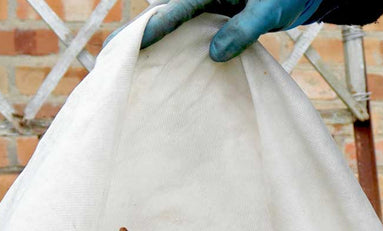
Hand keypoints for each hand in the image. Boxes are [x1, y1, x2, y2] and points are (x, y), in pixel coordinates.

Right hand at [141, 0, 321, 61]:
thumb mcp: (268, 10)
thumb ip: (243, 29)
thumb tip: (214, 54)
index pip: (176, 9)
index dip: (153, 27)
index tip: (130, 45)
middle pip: (169, 17)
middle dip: (144, 36)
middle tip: (114, 56)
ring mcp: (215, 11)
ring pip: (181, 29)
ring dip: (161, 46)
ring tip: (134, 68)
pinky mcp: (224, 23)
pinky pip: (198, 37)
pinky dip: (186, 52)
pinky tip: (173, 70)